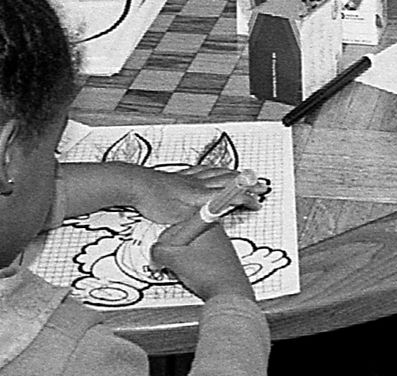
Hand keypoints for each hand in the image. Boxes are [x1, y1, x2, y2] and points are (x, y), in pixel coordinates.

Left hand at [110, 162, 254, 223]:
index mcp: (200, 196)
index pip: (230, 196)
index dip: (246, 199)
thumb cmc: (152, 200)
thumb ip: (195, 222)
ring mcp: (190, 178)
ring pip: (218, 172)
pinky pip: (203, 169)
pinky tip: (213, 169)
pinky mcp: (180, 176)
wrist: (135, 183)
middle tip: (261, 185)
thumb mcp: (175, 218)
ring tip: (244, 176)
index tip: (257, 203)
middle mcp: (198, 184)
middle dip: (247, 184)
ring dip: (234, 174)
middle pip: (229, 181)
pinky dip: (214, 169)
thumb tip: (208, 227)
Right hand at [151, 224, 255, 302]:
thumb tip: (155, 254)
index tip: (160, 258)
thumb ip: (158, 252)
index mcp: (206, 223)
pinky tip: (191, 278)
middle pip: (180, 241)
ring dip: (179, 265)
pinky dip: (190, 270)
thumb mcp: (175, 259)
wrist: (230, 294)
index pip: (174, 229)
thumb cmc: (210, 273)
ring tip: (183, 275)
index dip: (163, 246)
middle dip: (171, 256)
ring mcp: (217, 247)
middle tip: (170, 267)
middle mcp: (213, 232)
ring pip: (187, 253)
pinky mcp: (218, 261)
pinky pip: (196, 262)